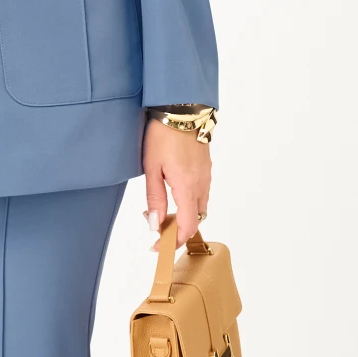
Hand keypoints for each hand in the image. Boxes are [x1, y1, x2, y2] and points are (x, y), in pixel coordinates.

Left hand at [143, 118, 211, 247]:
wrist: (182, 110)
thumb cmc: (164, 134)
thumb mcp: (152, 167)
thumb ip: (155, 198)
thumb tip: (156, 224)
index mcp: (187, 186)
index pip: (187, 226)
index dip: (174, 241)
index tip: (158, 247)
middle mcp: (201, 183)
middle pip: (195, 219)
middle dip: (178, 230)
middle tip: (157, 229)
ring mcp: (206, 175)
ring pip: (199, 206)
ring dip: (184, 215)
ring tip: (162, 211)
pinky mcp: (205, 168)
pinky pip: (201, 193)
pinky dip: (189, 202)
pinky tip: (173, 194)